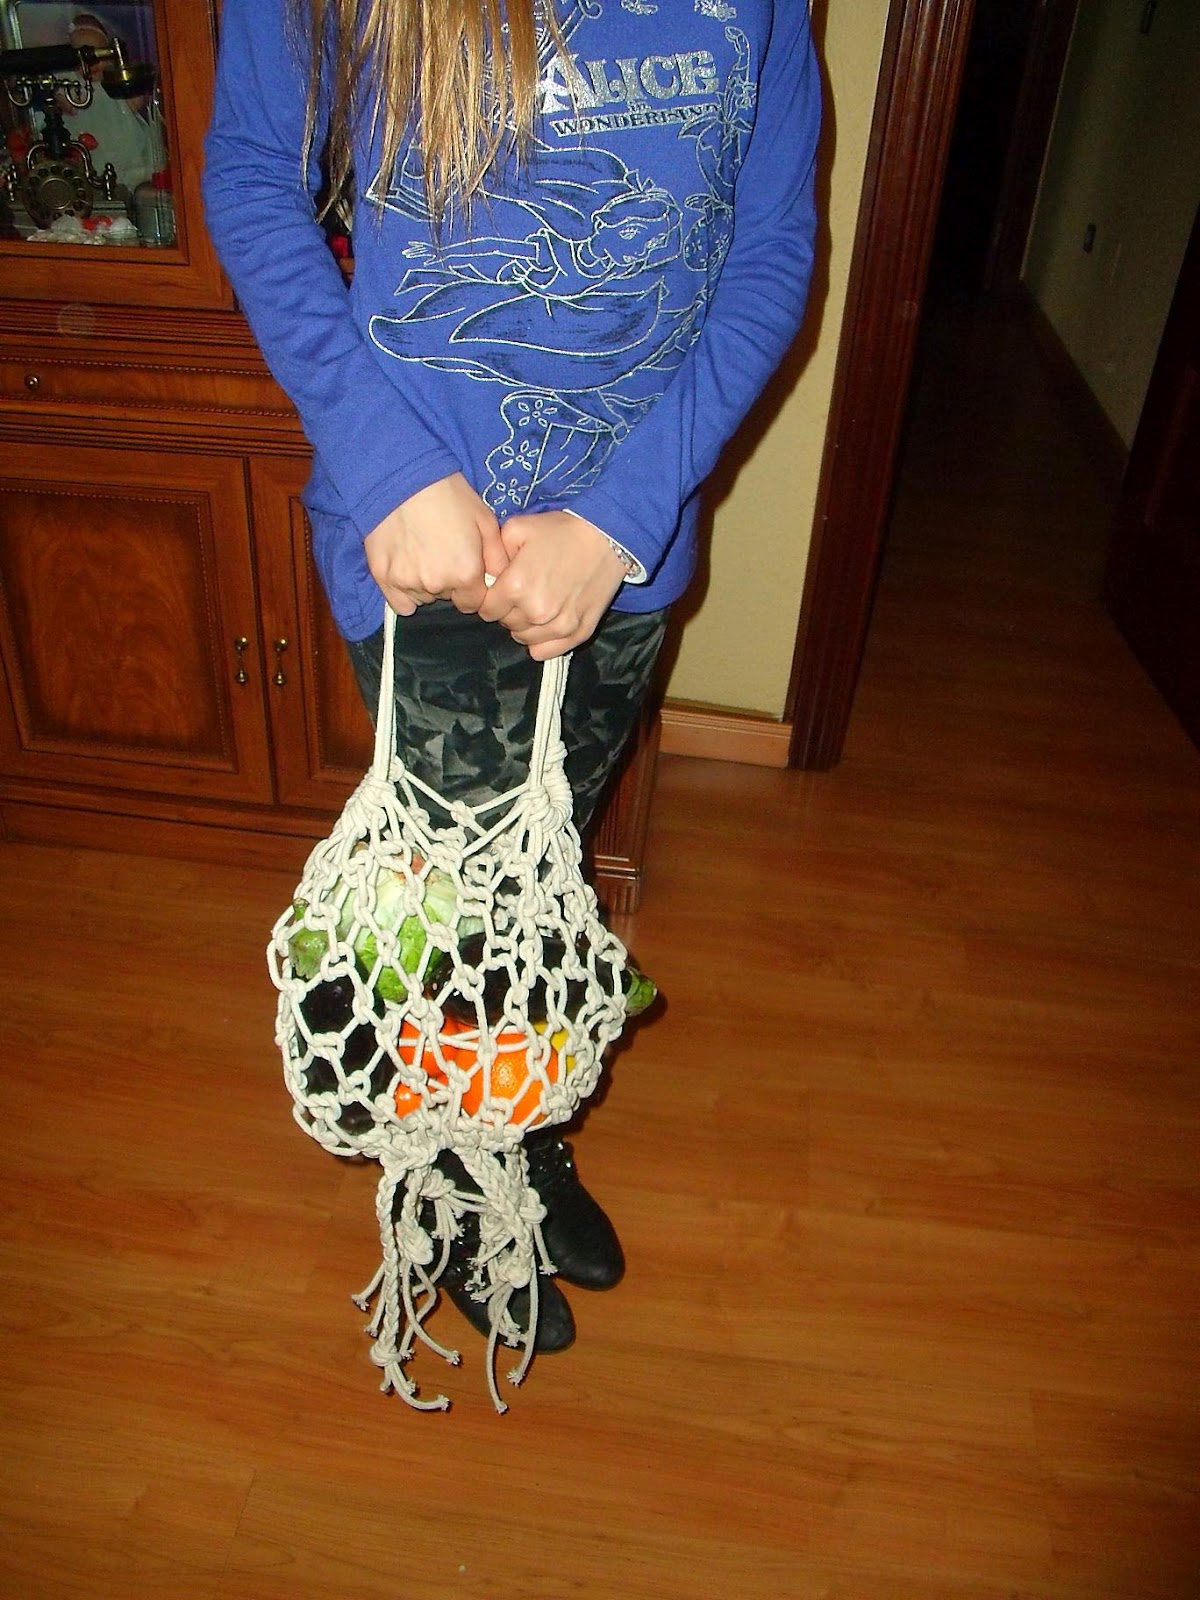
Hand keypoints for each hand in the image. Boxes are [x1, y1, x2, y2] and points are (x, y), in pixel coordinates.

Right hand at [364, 473, 507, 615]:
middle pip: (448, 598)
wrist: (404, 477)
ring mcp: (407, 582)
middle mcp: (436, 584)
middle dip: (449, 582)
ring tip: (422, 551)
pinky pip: (399, 602)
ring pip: (424, 597)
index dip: (472, 587)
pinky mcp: (383, 577)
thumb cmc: (449, 495)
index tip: (466, 570)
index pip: (473, 603)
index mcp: (465, 574)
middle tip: (443, 551)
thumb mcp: (485, 521)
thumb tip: (500, 581)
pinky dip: (405, 590)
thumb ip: (498, 558)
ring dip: (426, 584)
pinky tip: (407, 567)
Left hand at [479, 510, 627, 658]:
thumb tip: (487, 576)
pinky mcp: (578, 632)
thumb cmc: (561, 531)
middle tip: (521, 592)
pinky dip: (541, 641)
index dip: (491, 598)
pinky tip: (545, 625)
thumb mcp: (517, 528)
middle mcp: (535, 612)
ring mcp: (559, 626)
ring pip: (524, 639)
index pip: (487, 609)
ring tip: (535, 605)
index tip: (501, 589)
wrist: (607, 537)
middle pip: (505, 624)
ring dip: (524, 625)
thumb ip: (494, 553)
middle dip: (508, 610)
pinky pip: (547, 652)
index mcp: (516, 587)